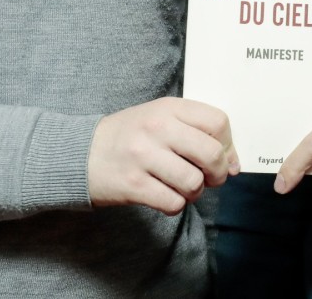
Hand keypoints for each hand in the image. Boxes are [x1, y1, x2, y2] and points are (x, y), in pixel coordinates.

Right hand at [87, 97, 239, 214]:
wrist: (78, 153)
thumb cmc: (128, 137)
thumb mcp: (160, 119)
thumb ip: (197, 133)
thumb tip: (234, 164)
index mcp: (167, 108)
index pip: (218, 122)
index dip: (228, 145)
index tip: (222, 156)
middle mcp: (156, 128)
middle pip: (212, 154)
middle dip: (218, 173)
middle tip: (209, 178)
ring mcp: (143, 156)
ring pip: (195, 183)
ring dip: (194, 192)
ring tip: (181, 186)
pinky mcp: (133, 185)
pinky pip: (174, 203)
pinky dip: (175, 204)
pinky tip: (164, 195)